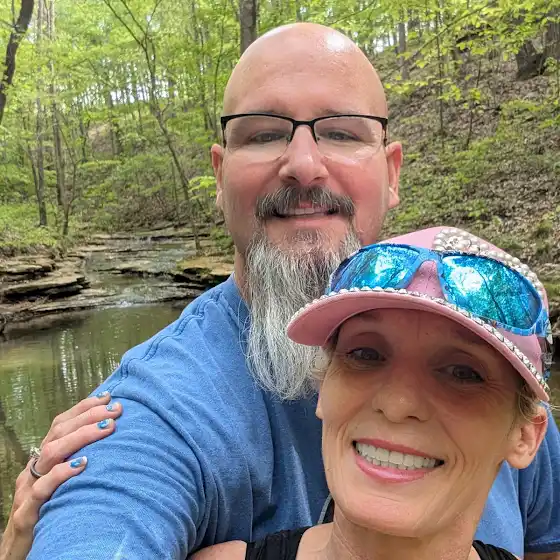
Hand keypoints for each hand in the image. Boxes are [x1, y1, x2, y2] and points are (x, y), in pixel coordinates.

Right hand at [0, 392, 121, 559]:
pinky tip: (82, 465)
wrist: (19, 552)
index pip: (62, 423)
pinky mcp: (27, 513)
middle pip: (59, 432)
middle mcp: (35, 468)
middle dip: (89, 417)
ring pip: (51, 453)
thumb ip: (83, 459)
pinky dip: (61, 475)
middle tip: (116, 410)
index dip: (84, 407)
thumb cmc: (52, 509)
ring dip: (81, 437)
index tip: (109, 396)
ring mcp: (28, 489)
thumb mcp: (67, 481)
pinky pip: (41, 490)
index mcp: (44, 458)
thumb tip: (113, 437)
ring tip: (107, 428)